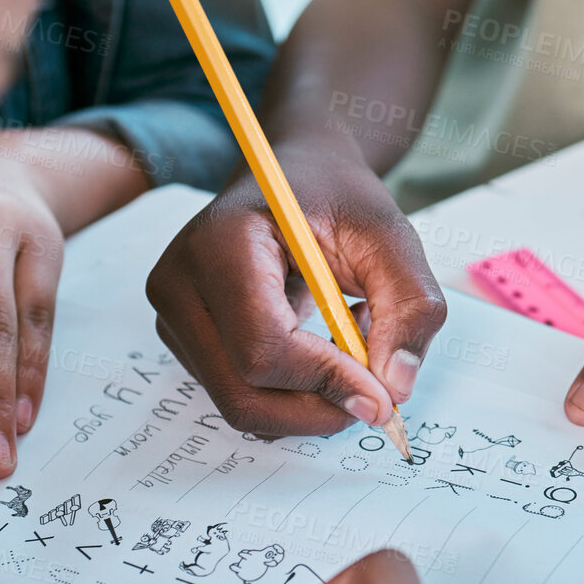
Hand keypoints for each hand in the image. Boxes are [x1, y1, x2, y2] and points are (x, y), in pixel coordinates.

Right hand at [146, 139, 446, 436]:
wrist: (294, 176)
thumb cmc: (336, 196)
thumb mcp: (390, 235)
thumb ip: (409, 305)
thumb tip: (396, 387)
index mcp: (219, 243)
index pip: (262, 346)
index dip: (327, 382)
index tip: (385, 396)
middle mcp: (179, 284)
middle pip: (243, 392)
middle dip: (320, 408)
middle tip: (379, 390)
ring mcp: (174, 317)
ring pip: (242, 405)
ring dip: (311, 400)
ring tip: (351, 343)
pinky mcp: (186, 341)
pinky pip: (241, 395)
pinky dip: (294, 394)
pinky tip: (323, 349)